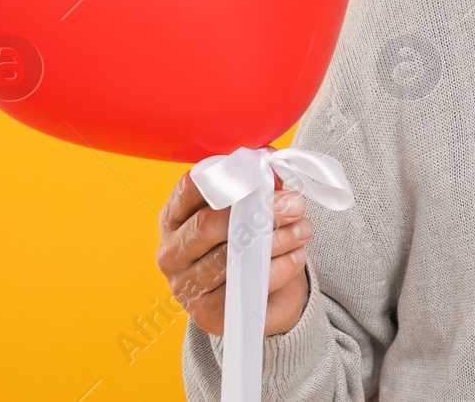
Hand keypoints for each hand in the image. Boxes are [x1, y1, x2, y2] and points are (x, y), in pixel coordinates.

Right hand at [157, 170, 312, 336]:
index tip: (263, 172)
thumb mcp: (251, 208)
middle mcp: (172, 252)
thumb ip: (258, 183)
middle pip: (209, 225)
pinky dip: (281, 268)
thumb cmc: (249, 241)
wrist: (256, 298)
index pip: (191, 188)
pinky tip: (297, 255)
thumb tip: (271, 160)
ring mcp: (186, 286)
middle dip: (260, 210)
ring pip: (232, 257)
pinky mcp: (208, 315)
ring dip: (277, 239)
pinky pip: (249, 287)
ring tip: (303, 228)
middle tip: (294, 204)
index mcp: (175, 217)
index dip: (229, 176)